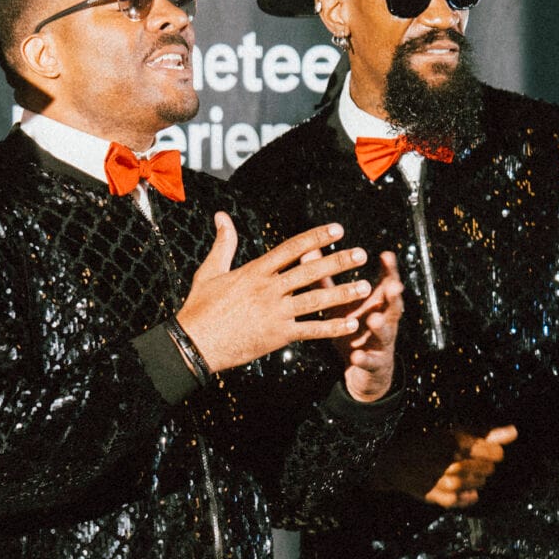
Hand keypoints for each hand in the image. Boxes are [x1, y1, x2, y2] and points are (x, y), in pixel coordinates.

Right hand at [173, 214, 372, 371]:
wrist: (193, 343)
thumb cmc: (199, 308)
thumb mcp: (210, 271)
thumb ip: (223, 243)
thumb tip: (221, 215)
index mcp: (255, 271)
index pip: (292, 248)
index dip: (316, 237)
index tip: (337, 229)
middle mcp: (268, 289)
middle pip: (309, 271)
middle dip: (338, 261)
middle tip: (361, 254)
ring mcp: (274, 313)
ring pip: (315, 300)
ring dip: (342, 293)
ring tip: (365, 287)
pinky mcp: (277, 336)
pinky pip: (310, 331)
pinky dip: (332, 328)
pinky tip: (351, 323)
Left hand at [339, 252, 403, 403]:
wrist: (364, 369)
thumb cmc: (351, 328)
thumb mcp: (339, 304)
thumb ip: (326, 280)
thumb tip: (309, 250)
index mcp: (378, 304)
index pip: (387, 283)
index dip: (389, 270)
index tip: (386, 255)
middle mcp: (384, 321)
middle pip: (393, 306)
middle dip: (394, 296)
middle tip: (394, 286)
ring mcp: (381, 343)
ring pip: (386, 333)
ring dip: (381, 327)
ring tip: (374, 320)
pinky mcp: (375, 364)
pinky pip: (370, 361)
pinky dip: (364, 359)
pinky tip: (356, 356)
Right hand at [378, 425, 516, 507]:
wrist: (396, 463)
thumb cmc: (428, 444)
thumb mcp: (455, 433)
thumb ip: (487, 434)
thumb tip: (514, 432)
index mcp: (458, 443)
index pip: (496, 453)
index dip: (492, 452)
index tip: (481, 450)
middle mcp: (454, 464)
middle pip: (490, 469)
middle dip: (482, 464)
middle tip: (465, 460)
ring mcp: (448, 483)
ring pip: (480, 484)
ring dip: (475, 479)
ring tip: (459, 471)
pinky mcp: (442, 498)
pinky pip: (468, 499)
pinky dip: (467, 494)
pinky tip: (460, 487)